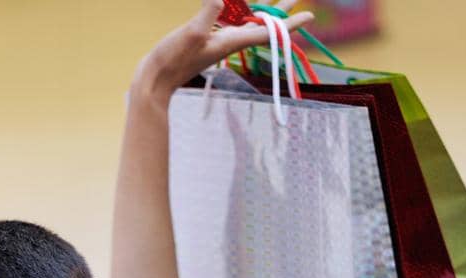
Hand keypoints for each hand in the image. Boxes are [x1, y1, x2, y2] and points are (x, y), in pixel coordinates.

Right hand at [132, 0, 313, 99]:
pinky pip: (227, 20)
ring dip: (258, 8)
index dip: (290, 23)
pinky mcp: (206, 39)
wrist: (155, 80)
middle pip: (261, 24)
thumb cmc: (172, 61)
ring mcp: (218, 40)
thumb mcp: (191, 34)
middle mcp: (229, 41)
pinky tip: (232, 4)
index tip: (310, 15)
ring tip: (271, 0)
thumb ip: (208, 14)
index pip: (267, 31)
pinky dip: (234, 10)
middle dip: (278, 11)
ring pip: (245, 21)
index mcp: (232, 41)